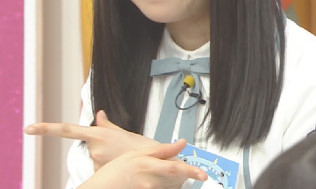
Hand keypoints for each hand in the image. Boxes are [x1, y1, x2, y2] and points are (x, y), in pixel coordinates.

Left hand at [25, 110, 157, 168]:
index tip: (30, 129)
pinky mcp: (100, 171)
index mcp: (99, 133)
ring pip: (95, 159)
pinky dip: (108, 167)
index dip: (47, 129)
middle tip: (119, 149)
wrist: (155, 160)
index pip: (67, 130)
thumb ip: (107, 125)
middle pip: (91, 147)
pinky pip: (99, 169)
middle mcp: (94, 147)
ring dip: (106, 159)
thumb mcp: (125, 133)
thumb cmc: (140, 146)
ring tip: (122, 156)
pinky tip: (120, 163)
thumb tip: (99, 114)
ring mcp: (96, 160)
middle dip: (102, 148)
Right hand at [78, 139, 206, 188]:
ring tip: (154, 175)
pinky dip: (163, 186)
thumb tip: (182, 143)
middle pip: (175, 179)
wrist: (99, 188)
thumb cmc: (116, 171)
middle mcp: (150, 181)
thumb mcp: (138, 154)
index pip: (175, 168)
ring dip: (172, 181)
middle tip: (183, 172)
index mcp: (148, 165)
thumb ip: (163, 149)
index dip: (191, 172)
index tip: (203, 175)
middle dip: (183, 176)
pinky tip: (154, 182)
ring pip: (170, 186)